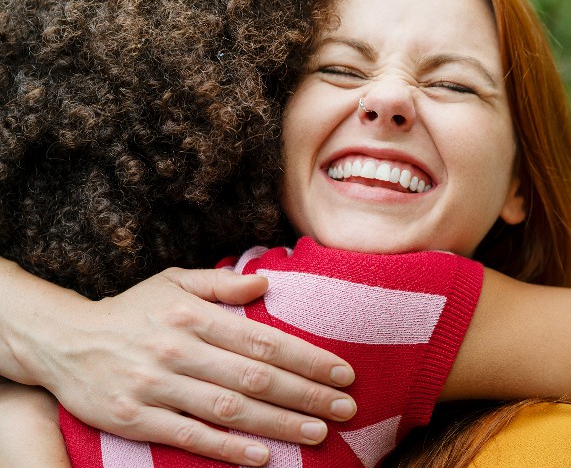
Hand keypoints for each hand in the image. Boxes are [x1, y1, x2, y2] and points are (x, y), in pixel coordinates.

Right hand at [10, 267, 356, 465]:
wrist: (62, 342)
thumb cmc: (131, 310)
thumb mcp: (173, 282)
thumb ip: (221, 283)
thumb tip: (266, 284)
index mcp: (192, 315)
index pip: (263, 340)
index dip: (307, 358)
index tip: (343, 371)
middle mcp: (177, 349)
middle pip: (255, 377)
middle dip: (307, 393)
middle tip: (347, 406)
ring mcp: (155, 386)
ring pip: (229, 409)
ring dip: (279, 423)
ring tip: (320, 432)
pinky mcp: (134, 418)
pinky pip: (190, 436)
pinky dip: (229, 448)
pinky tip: (264, 456)